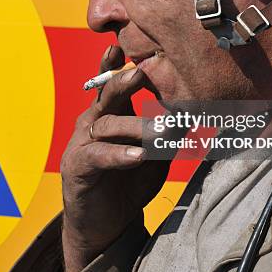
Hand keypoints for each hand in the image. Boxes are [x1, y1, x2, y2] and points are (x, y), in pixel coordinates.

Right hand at [60, 45, 169, 271]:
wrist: (107, 225)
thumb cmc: (131, 182)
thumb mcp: (156, 154)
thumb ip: (169, 134)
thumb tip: (195, 113)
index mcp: (111, 114)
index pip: (113, 83)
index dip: (117, 64)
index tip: (127, 46)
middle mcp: (93, 123)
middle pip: (106, 96)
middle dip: (122, 81)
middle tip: (139, 71)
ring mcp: (82, 144)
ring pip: (106, 125)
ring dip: (134, 126)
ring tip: (158, 129)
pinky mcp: (77, 168)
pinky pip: (98, 156)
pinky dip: (119, 154)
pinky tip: (137, 155)